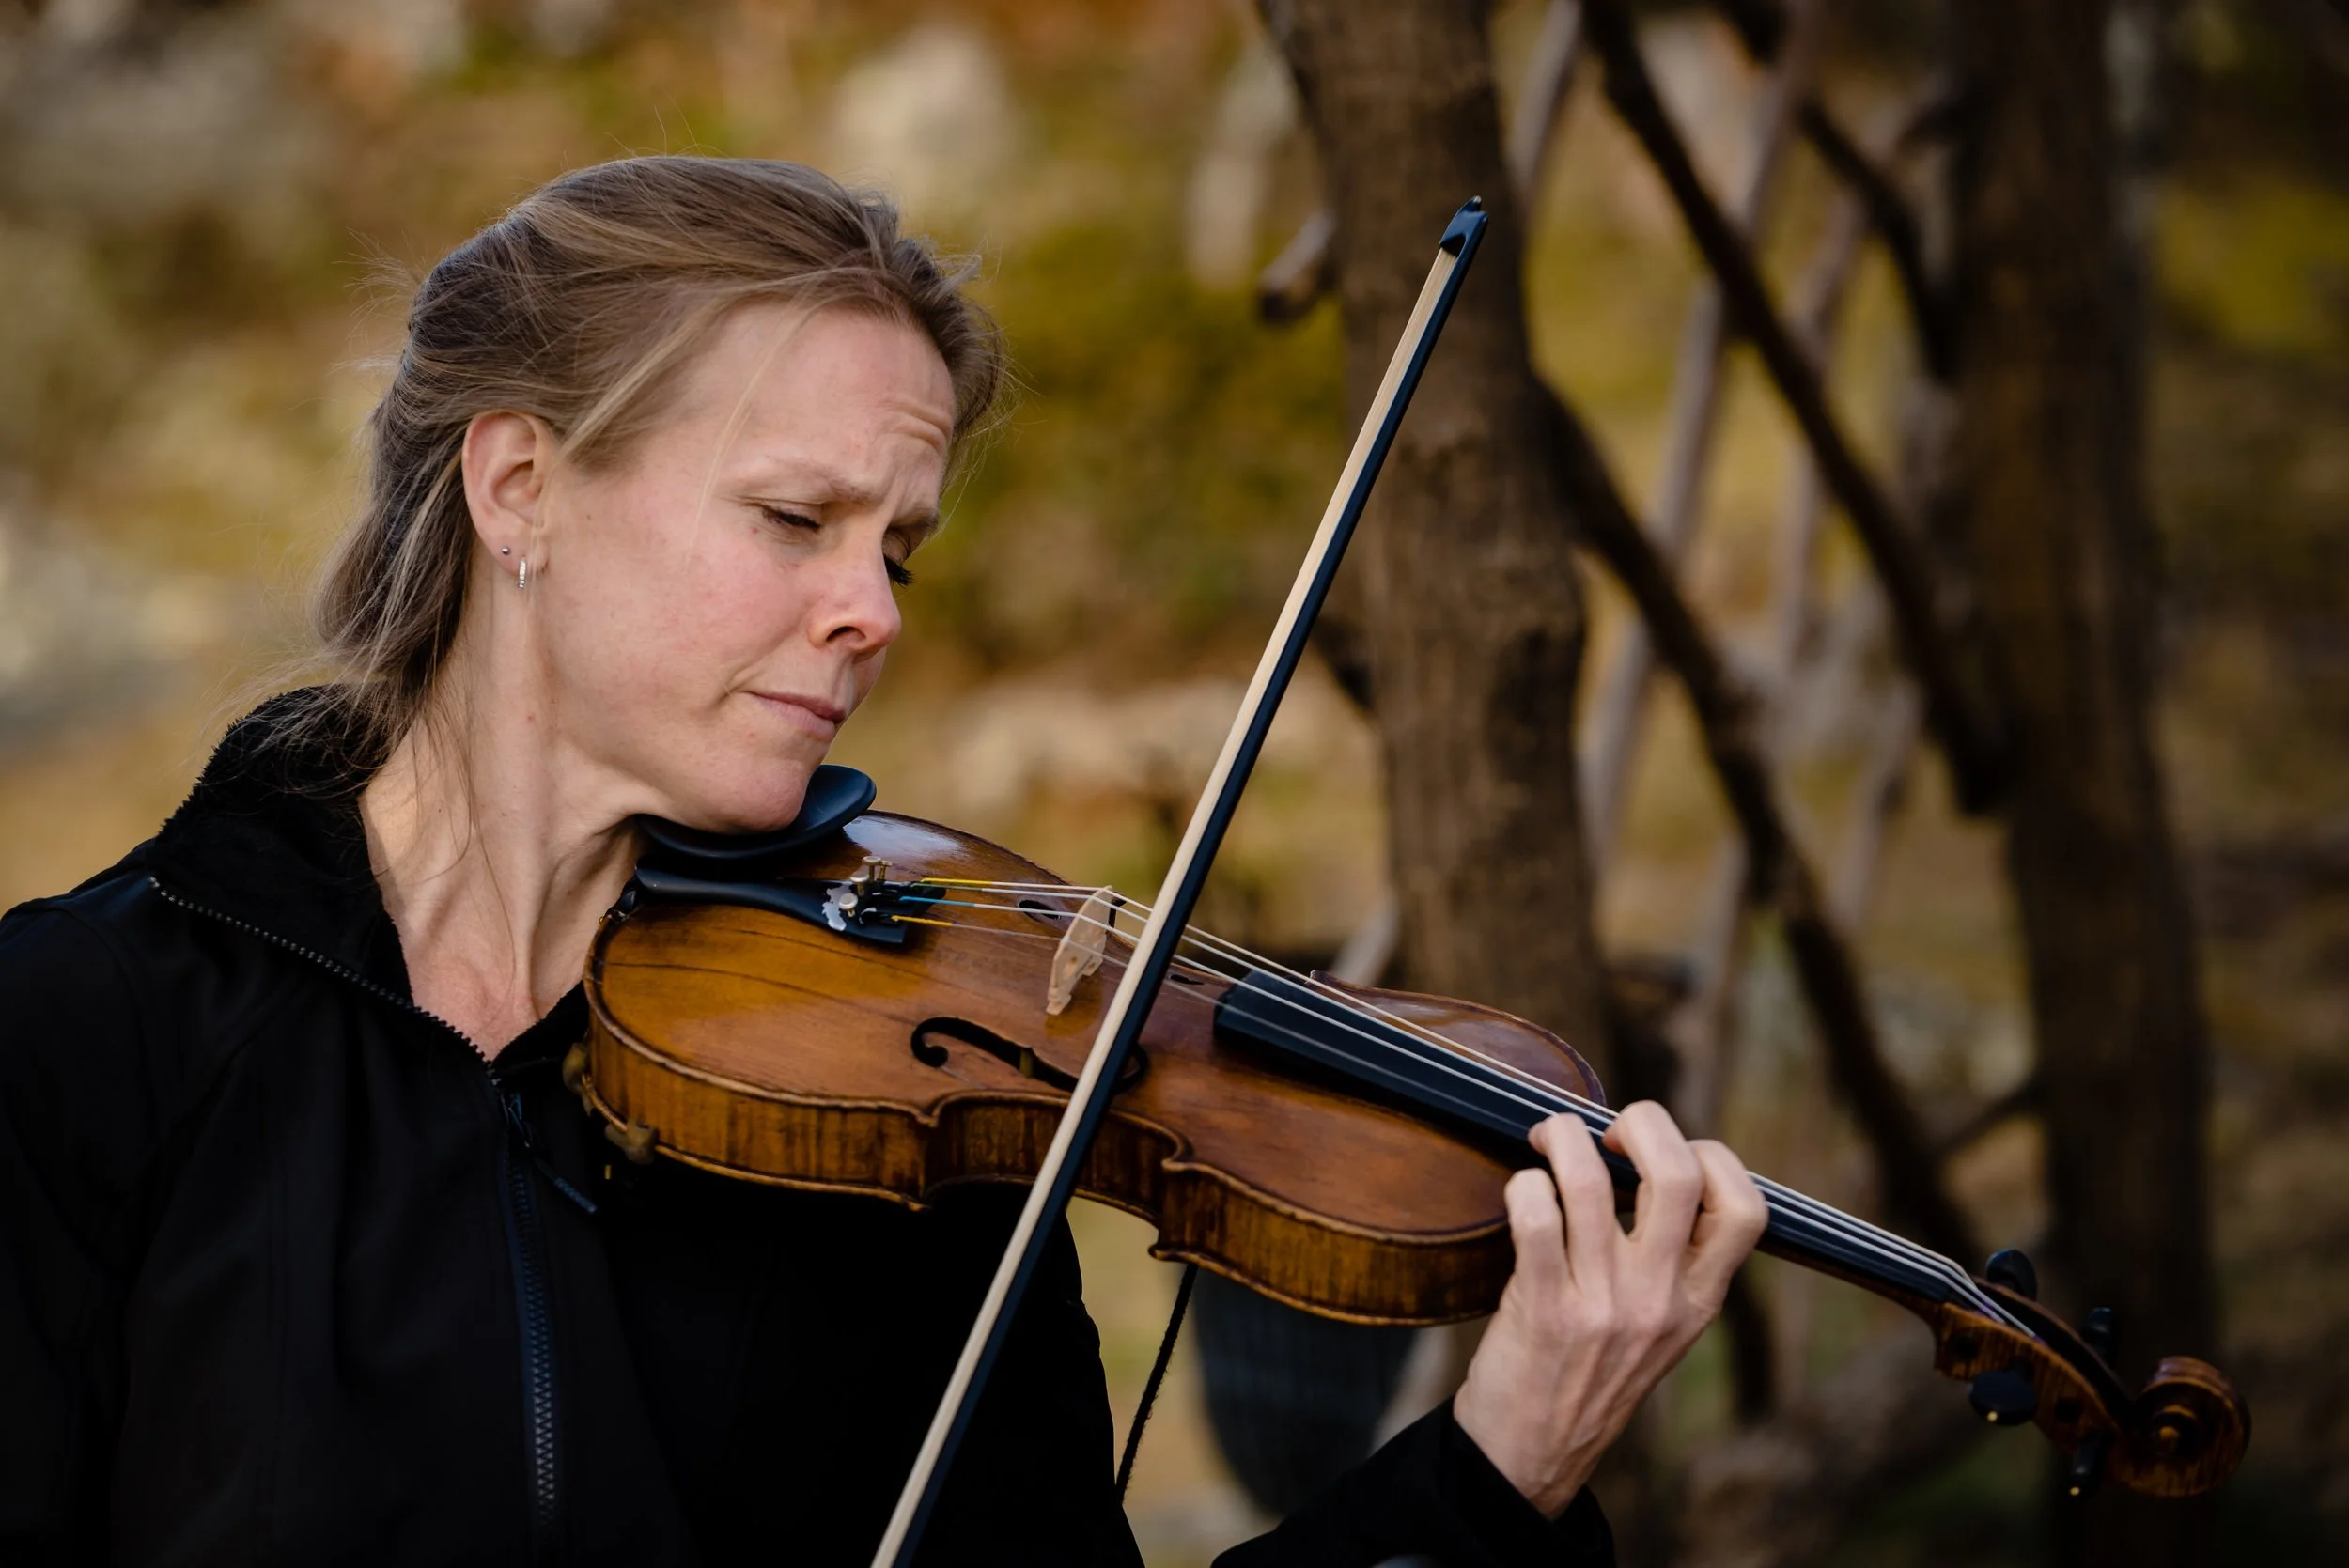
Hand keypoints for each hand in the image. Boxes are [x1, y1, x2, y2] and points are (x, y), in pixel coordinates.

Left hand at [1452, 1102, 1768, 1516]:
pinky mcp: (1544, 1309)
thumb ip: (1671, 1264)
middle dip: (1644, 1122)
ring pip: (1590, 1179)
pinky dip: (1523, 1183)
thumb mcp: (1658, 1331)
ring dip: (1562, 1136)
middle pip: (1679, 1174)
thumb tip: (1651, 1164)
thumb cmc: (1587, 1377)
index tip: (1668, 1152)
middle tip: (1609, 1130)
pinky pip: (1535, 1213)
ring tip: (1548, 1139)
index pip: (1746, 1209)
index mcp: (1699, 1303)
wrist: (1532, 1457)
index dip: (1714, 1156)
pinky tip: (1521, 1190)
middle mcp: (1659, 1299)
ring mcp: (1603, 1304)